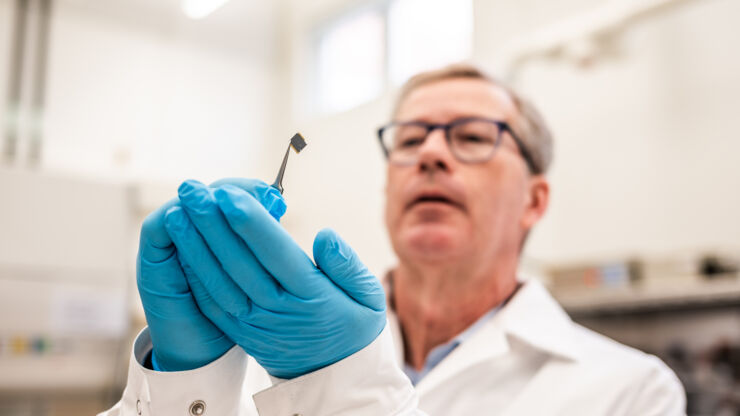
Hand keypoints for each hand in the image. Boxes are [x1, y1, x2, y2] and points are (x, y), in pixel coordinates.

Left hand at [165, 180, 386, 378]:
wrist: (335, 379)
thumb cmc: (354, 328)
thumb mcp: (368, 299)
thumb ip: (347, 265)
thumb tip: (324, 235)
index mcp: (310, 295)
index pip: (275, 253)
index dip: (250, 222)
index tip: (228, 194)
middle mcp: (277, 309)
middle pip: (239, 261)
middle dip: (212, 223)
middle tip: (191, 190)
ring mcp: (255, 322)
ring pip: (219, 279)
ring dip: (196, 244)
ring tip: (178, 210)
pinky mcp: (241, 331)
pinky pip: (213, 300)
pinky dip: (196, 272)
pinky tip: (184, 247)